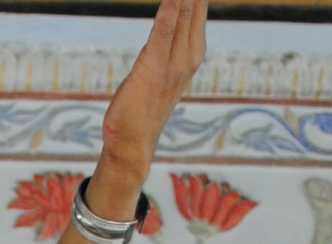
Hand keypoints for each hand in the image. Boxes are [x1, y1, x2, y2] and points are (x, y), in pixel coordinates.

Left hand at [101, 0, 208, 175]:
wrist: (132, 142)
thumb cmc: (142, 106)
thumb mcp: (160, 71)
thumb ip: (167, 46)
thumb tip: (169, 24)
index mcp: (191, 54)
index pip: (199, 8)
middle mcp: (188, 56)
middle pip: (197, 6)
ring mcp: (173, 64)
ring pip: (185, 16)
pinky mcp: (153, 69)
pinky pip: (163, 34)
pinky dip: (169, 13)